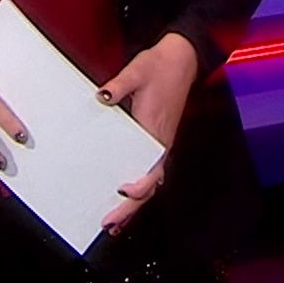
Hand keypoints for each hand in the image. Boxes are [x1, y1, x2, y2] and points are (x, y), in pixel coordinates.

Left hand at [97, 32, 198, 236]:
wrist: (182, 59)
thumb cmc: (159, 66)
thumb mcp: (136, 71)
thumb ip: (118, 85)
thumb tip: (102, 96)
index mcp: (156, 130)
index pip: (153, 170)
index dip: (140, 187)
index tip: (123, 192)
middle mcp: (161, 142)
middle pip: (150, 186)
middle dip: (131, 209)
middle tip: (110, 223)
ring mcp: (160, 143)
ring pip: (151, 183)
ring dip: (134, 204)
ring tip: (115, 221)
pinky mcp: (157, 139)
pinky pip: (150, 171)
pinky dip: (139, 189)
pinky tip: (126, 196)